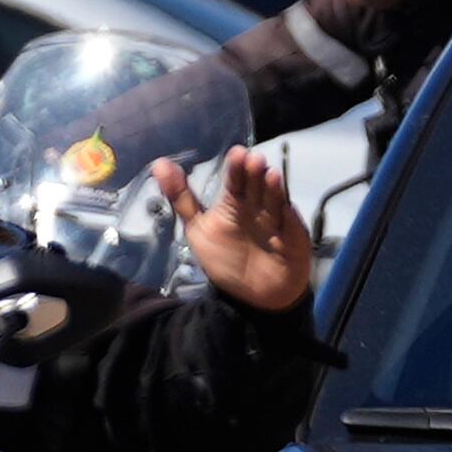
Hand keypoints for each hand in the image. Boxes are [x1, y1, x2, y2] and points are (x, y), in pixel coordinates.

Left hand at [165, 150, 315, 314]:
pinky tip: (284, 203)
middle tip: (251, 159)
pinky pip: (289, 223)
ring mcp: (276, 221)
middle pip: (256, 186)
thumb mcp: (198, 229)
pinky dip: (286, 211)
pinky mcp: (293, 237)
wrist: (252, 298)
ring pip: (273, 200)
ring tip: (267, 172)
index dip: (236, 169)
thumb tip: (159, 164)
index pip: (235, 182)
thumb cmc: (226, 261)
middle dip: (254, 173)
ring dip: (271, 186)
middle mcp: (257, 207)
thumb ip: (181, 198)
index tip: (237, 153)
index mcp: (235, 204)